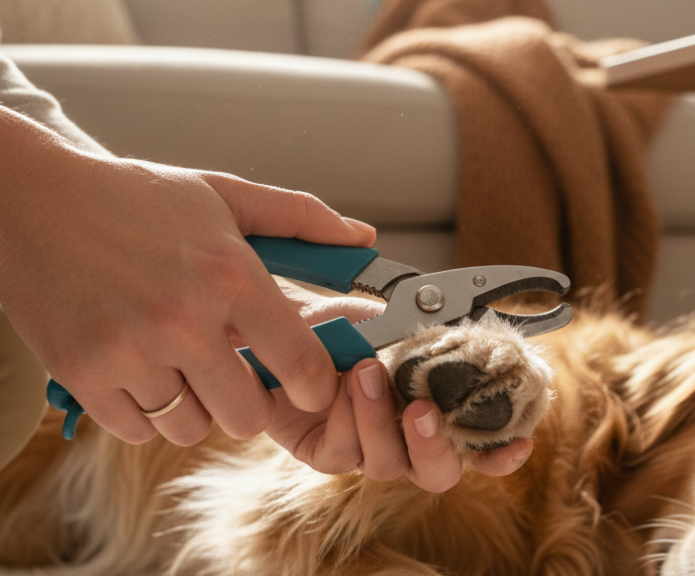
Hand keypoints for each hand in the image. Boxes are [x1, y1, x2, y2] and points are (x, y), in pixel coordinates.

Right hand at [0, 108, 374, 445]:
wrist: (33, 198)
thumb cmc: (136, 196)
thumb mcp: (224, 196)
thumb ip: (301, 219)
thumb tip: (363, 238)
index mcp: (230, 274)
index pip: (300, 364)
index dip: (313, 385)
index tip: (307, 385)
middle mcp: (184, 320)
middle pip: (248, 415)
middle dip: (249, 400)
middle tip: (235, 372)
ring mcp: (129, 352)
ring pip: (192, 427)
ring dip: (195, 406)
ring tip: (181, 363)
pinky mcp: (83, 375)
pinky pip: (140, 430)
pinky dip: (146, 412)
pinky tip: (142, 371)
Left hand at [268, 282, 534, 491]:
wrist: (288, 323)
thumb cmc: (348, 324)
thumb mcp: (396, 323)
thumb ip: (434, 340)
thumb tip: (473, 342)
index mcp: (436, 415)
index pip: (481, 450)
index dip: (502, 456)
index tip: (519, 443)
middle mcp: (406, 444)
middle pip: (439, 475)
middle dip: (434, 446)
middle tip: (421, 409)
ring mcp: (366, 454)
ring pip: (386, 465)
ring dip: (378, 419)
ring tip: (365, 371)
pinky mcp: (324, 456)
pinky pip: (341, 455)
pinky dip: (343, 419)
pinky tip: (337, 385)